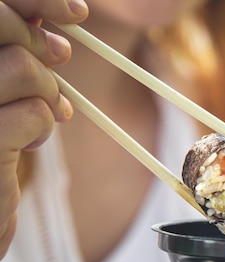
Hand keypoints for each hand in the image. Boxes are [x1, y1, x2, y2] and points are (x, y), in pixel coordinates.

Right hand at [0, 0, 86, 257]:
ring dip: (47, 91)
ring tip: (40, 113)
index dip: (34, 1)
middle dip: (40, 45)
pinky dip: (43, 126)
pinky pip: (35, 113)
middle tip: (59, 59)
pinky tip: (27, 144)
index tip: (78, 12)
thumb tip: (44, 18)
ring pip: (23, 67)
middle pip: (2, 26)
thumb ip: (10, 52)